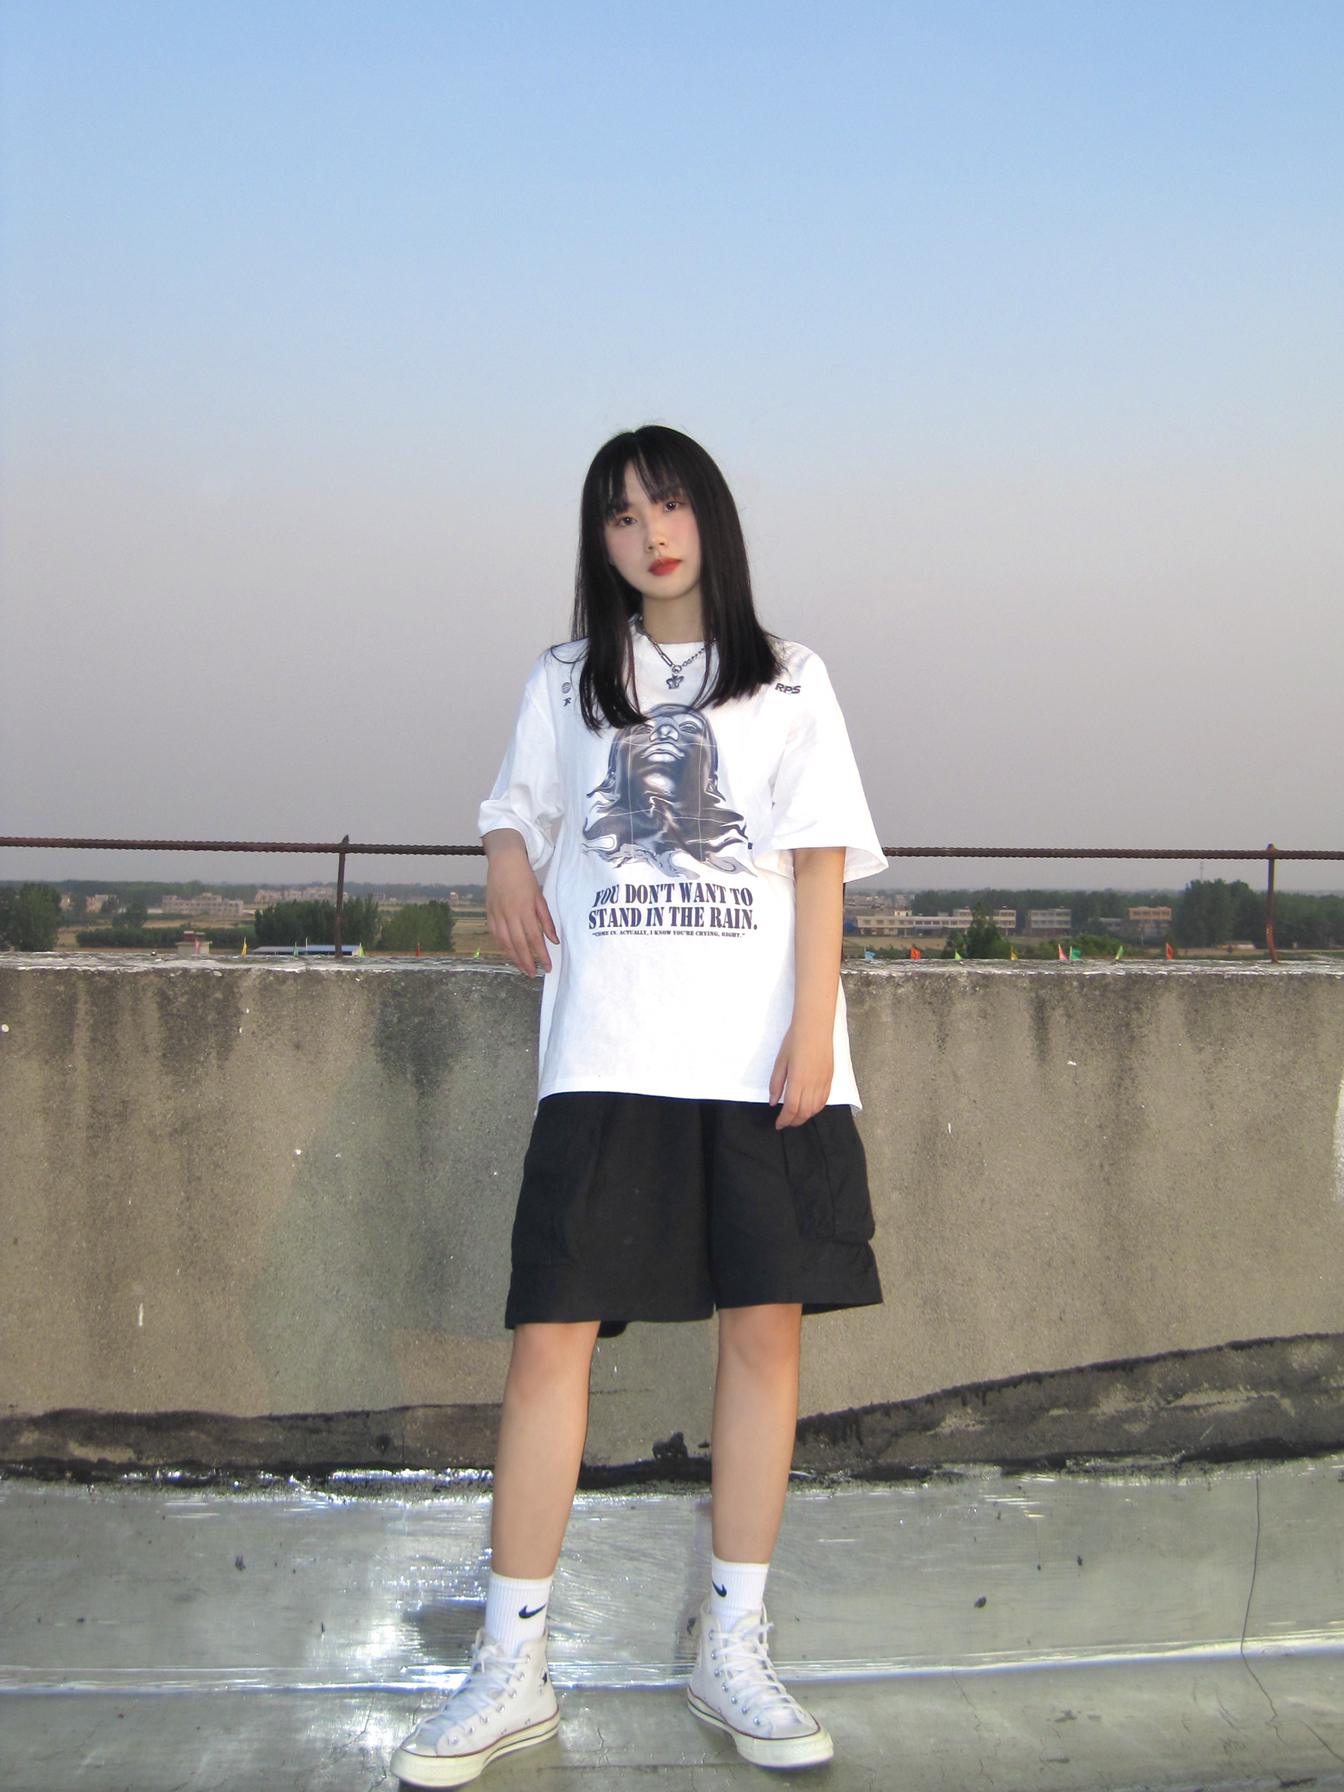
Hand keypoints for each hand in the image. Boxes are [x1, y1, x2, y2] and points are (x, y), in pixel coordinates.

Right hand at [484, 829, 557, 975]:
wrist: (504, 862)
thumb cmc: (525, 878)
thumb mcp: (541, 897)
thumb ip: (547, 920)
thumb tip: (554, 940)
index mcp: (525, 909)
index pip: (535, 938)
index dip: (542, 955)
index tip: (548, 967)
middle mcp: (510, 914)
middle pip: (518, 944)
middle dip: (527, 962)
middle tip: (533, 974)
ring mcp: (497, 914)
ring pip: (505, 942)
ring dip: (514, 957)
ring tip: (522, 968)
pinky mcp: (489, 912)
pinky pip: (495, 934)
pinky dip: (502, 946)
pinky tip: (509, 952)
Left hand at [768, 1019, 833, 1127]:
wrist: (815, 1027)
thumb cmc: (795, 1041)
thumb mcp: (780, 1061)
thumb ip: (776, 1083)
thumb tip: (773, 1102)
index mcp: (798, 1080)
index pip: (792, 1108)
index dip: (784, 1120)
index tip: (778, 1124)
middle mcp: (813, 1084)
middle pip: (805, 1112)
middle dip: (794, 1121)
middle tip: (785, 1123)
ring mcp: (823, 1081)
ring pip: (816, 1108)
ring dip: (805, 1117)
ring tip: (796, 1117)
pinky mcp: (830, 1078)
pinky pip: (825, 1100)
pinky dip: (816, 1108)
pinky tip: (809, 1108)